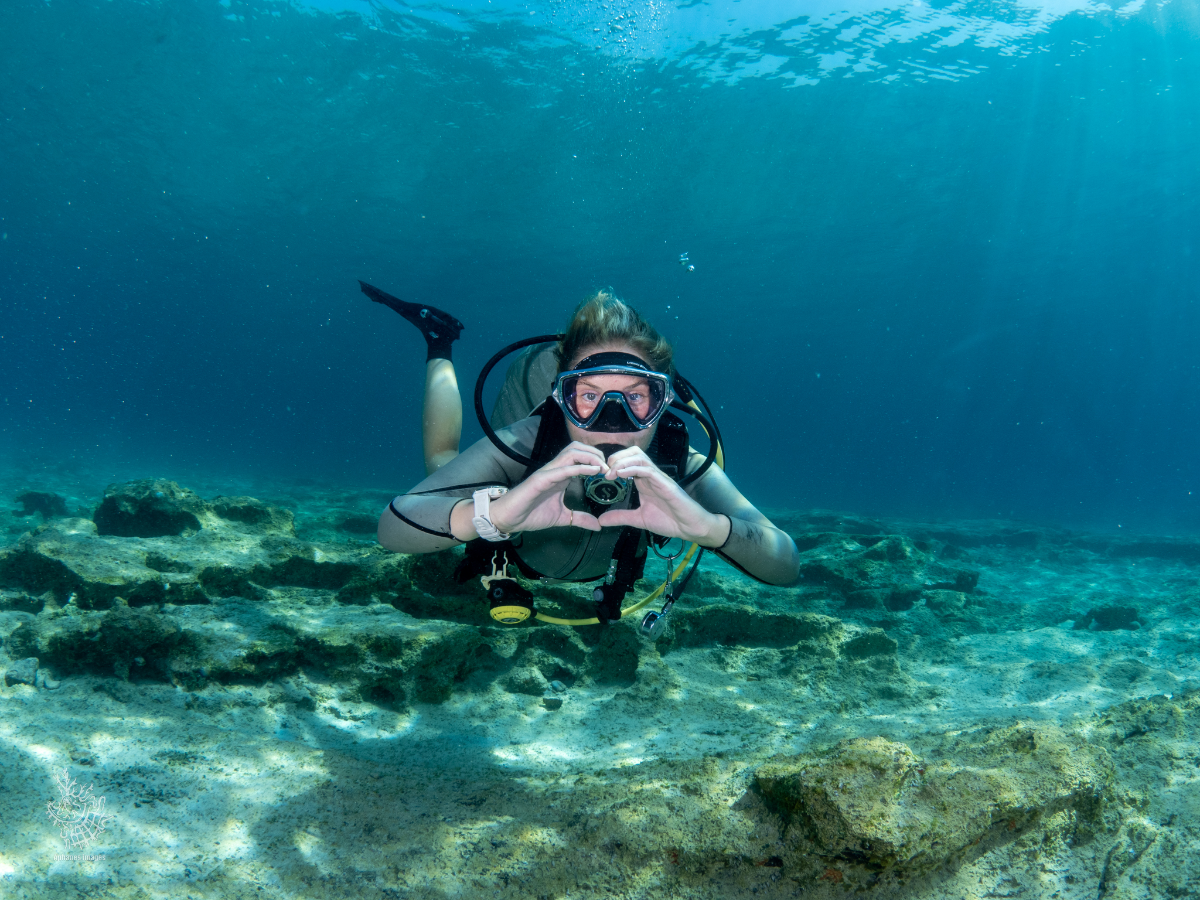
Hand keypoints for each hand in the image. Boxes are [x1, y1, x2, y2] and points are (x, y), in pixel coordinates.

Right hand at [486, 442, 605, 533]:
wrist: (509, 519)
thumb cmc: (531, 515)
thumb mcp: (562, 518)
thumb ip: (580, 519)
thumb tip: (598, 526)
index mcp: (561, 475)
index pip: (581, 457)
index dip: (597, 460)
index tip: (611, 472)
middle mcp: (555, 469)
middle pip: (578, 448)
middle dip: (595, 453)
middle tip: (608, 467)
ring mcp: (548, 473)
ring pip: (571, 452)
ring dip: (590, 457)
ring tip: (602, 467)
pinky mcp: (540, 479)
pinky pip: (562, 469)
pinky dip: (579, 468)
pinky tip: (593, 471)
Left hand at [594, 447, 729, 545]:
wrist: (690, 528)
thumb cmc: (669, 521)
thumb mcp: (638, 519)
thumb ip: (620, 517)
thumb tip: (600, 520)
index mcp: (644, 481)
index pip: (628, 461)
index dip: (613, 463)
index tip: (601, 474)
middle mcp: (650, 476)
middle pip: (633, 453)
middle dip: (616, 457)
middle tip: (604, 471)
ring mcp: (658, 478)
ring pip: (639, 457)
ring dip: (622, 462)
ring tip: (610, 473)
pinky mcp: (665, 483)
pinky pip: (648, 470)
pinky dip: (632, 469)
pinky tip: (621, 475)